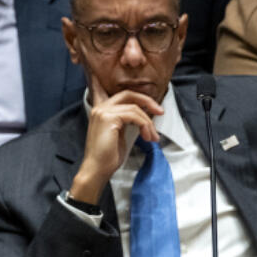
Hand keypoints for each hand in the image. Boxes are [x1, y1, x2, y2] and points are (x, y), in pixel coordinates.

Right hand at [70, 79, 162, 203]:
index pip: (110, 92)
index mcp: (101, 111)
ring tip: (153, 136)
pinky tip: (147, 137)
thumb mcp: (119, 133)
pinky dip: (145, 126)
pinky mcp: (109, 118)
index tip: (129, 87)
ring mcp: (103, 112)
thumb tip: (143, 116)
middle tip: (160, 111)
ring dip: (149, 122)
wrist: (97, 169)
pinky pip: (135, 116)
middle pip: (128, 94)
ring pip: (135, 107)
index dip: (121, 87)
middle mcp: (100, 108)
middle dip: (147, 101)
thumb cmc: (107, 156)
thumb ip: (126, 121)